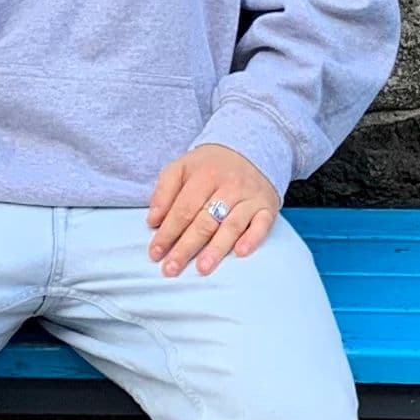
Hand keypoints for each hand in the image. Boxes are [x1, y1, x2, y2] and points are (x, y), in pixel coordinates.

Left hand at [148, 140, 279, 277]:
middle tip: (172, 269)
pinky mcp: (267, 207)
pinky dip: (252, 238)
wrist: (250, 150)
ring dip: (216, 248)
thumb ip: (164, 192)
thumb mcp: (182, 168)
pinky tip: (241, 252)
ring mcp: (250, 197)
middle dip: (186, 247)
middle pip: (205, 221)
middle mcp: (229, 186)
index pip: (183, 209)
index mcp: (204, 176)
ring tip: (202, 268)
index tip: (155, 253)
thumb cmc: (210, 166)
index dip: (168, 232)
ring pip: (231, 226)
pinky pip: (262, 225)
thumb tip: (152, 221)